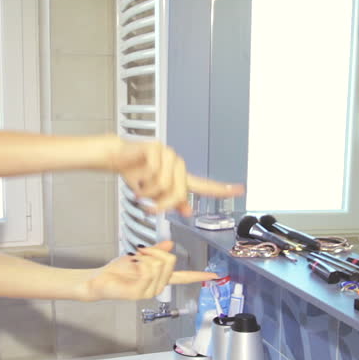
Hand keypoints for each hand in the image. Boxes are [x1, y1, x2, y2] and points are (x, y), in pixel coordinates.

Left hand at [81, 241, 218, 300]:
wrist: (98, 280)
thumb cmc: (116, 271)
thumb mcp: (139, 256)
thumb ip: (156, 251)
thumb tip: (169, 244)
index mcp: (160, 278)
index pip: (185, 277)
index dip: (200, 275)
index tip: (215, 276)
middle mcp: (158, 286)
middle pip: (171, 259)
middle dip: (155, 250)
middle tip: (141, 251)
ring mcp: (149, 291)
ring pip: (159, 263)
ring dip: (144, 256)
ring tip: (134, 260)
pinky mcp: (140, 292)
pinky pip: (147, 269)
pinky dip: (138, 261)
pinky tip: (131, 265)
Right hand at [109, 139, 243, 214]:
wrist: (119, 158)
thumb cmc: (137, 174)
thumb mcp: (154, 193)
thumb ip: (172, 201)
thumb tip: (188, 211)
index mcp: (181, 176)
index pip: (205, 185)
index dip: (223, 189)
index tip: (239, 190)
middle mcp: (178, 165)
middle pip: (178, 193)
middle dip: (161, 204)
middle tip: (149, 207)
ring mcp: (168, 154)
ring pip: (164, 185)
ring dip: (148, 193)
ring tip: (141, 190)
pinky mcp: (156, 148)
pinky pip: (153, 173)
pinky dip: (142, 182)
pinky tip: (138, 178)